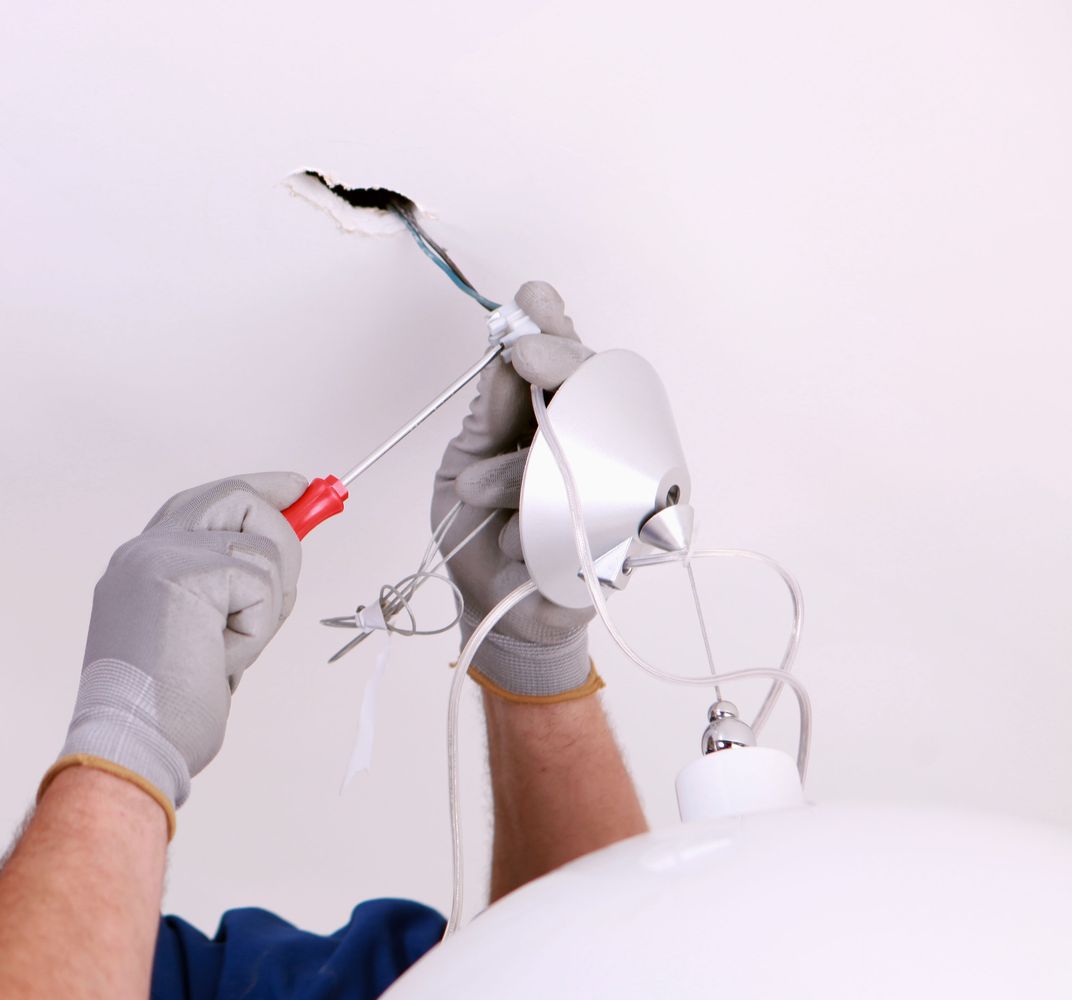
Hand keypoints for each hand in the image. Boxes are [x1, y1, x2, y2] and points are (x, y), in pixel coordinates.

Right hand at [55, 473, 305, 814]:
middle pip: (236, 497)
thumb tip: (278, 565)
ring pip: (263, 548)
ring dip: (264, 611)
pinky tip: (219, 658)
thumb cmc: (163, 712)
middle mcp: (145, 550)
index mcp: (140, 565)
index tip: (296, 489)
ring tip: (222, 651)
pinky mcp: (186, 573)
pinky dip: (256, 630)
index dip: (255, 492)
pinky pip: (262, 584)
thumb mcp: (197, 638)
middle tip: (287, 581)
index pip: (203, 503)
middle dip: (282, 532)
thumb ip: (225, 593)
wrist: (132, 744)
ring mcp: (161, 556)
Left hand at [432, 281, 598, 695]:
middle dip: (558, 357)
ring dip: (520, 468)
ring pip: (590, 439)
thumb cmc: (479, 534)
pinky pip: (595, 505)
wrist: (490, 609)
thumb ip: (488, 414)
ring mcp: (615, 482)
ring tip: (475, 492)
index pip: (563, 362)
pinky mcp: (627, 533)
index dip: (552, 326)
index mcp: (550, 420)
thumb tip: (504, 355)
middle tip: (521, 352)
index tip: (533, 298)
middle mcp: (590, 442)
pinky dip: (536, 524)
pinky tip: (510, 541)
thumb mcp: (464, 464)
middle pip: (597, 382)